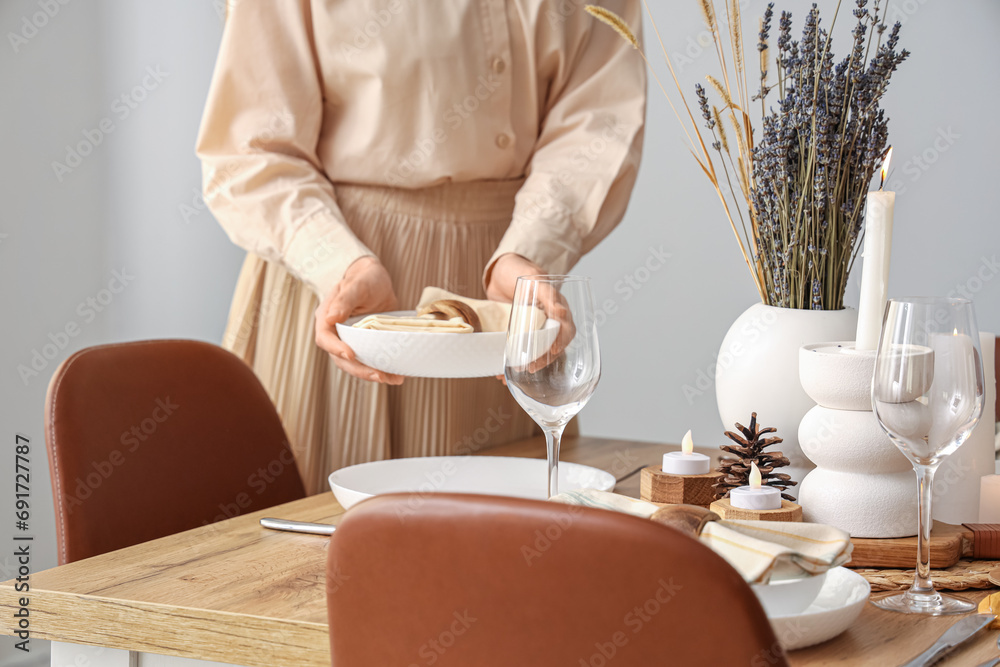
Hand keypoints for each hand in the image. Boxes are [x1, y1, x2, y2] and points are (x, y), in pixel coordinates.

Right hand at [314, 256, 403, 383]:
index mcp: (326, 319)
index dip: (336, 349)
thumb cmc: (363, 278)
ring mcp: (352, 342)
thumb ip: (344, 301)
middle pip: (342, 359)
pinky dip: (384, 369)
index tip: (351, 354)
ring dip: (374, 374)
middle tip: (380, 375)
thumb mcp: (356, 286)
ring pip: (358, 364)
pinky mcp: (367, 346)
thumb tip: (330, 319)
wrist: (376, 281)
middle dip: (360, 370)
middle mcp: (337, 334)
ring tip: (394, 379)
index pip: (325, 339)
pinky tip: (398, 374)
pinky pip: (372, 361)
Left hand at [486, 253, 575, 374]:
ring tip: (513, 372)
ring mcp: (531, 328)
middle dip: (543, 359)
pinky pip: (516, 350)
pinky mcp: (516, 333)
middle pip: (551, 346)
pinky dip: (510, 361)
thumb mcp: (534, 279)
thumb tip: (562, 313)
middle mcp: (546, 322)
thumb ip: (548, 295)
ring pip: (534, 351)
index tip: (554, 352)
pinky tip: (500, 372)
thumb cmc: (521, 269)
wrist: (499, 271)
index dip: (562, 343)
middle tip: (530, 367)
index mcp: (556, 310)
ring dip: (526, 364)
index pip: (566, 331)